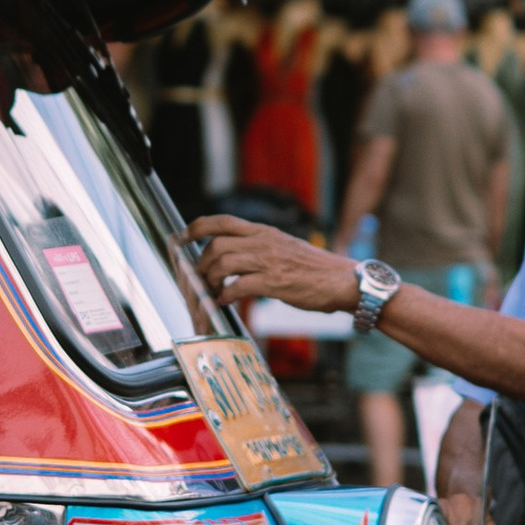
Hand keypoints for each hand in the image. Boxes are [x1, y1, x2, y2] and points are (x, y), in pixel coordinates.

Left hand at [189, 214, 358, 313]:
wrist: (342, 280)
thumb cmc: (315, 269)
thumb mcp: (284, 247)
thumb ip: (259, 248)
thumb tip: (234, 257)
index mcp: (264, 231)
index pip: (222, 221)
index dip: (197, 227)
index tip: (183, 237)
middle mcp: (264, 242)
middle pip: (217, 245)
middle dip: (202, 263)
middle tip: (200, 277)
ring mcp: (269, 261)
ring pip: (223, 264)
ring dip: (211, 280)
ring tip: (212, 291)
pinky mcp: (275, 283)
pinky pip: (238, 287)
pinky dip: (225, 296)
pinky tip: (224, 302)